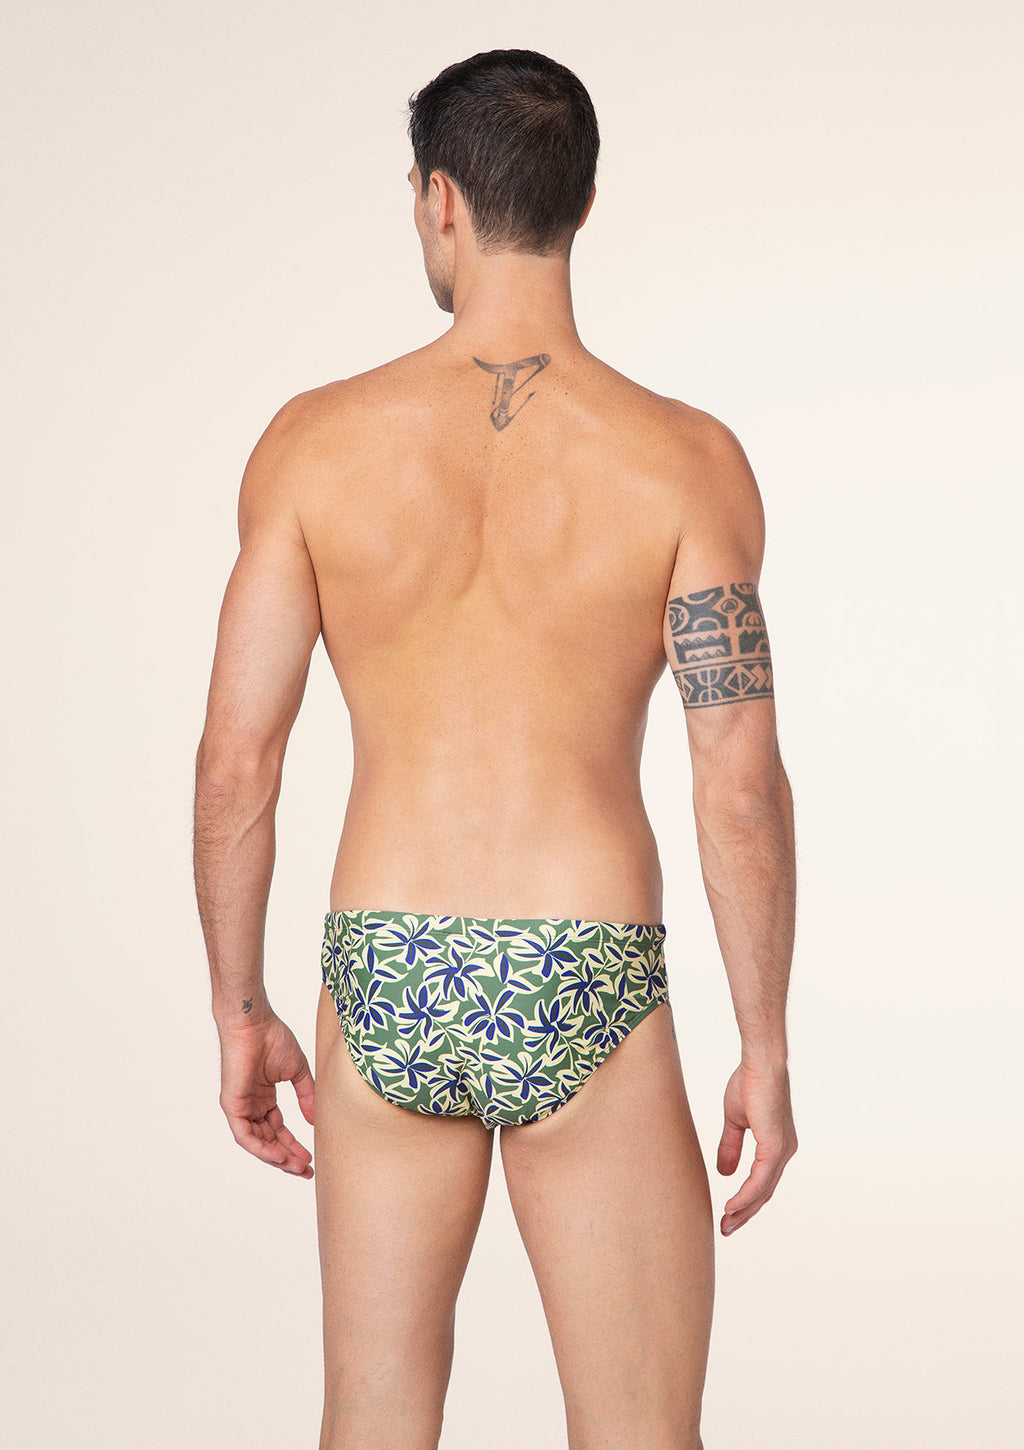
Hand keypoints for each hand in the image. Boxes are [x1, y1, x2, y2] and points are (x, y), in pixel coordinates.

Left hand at [218, 1012, 315, 1177]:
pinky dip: (261, 1148)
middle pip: (269, 1140)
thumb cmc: (273, 1038)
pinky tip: (278, 1156)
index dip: (293, 1145)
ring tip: (296, 1166)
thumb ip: (306, 1095)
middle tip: (306, 1170)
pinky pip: (245, 1136)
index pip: (278, 1129)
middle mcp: (251, 1105)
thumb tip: (314, 1121)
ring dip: (276, 1157)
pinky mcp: (232, 1106)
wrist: (254, 1023)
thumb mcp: (296, 1072)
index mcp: (264, 1098)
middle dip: (288, 1157)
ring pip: (257, 1143)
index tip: (310, 1158)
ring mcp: (240, 1107)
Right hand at [717, 1059, 796, 1234]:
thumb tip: (725, 1172)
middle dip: (744, 1213)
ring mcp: (781, 1151)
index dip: (745, 1200)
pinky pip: (760, 1180)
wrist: (759, 1064)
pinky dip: (746, 1196)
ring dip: (743, 1210)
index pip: (762, 1182)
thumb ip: (731, 1146)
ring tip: (726, 1224)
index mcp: (776, 1146)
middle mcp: (783, 1152)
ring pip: (763, 1191)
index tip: (728, 1214)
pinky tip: (732, 1206)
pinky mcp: (775, 1147)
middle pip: (764, 1193)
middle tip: (726, 1229)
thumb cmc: (749, 1083)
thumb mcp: (736, 1121)